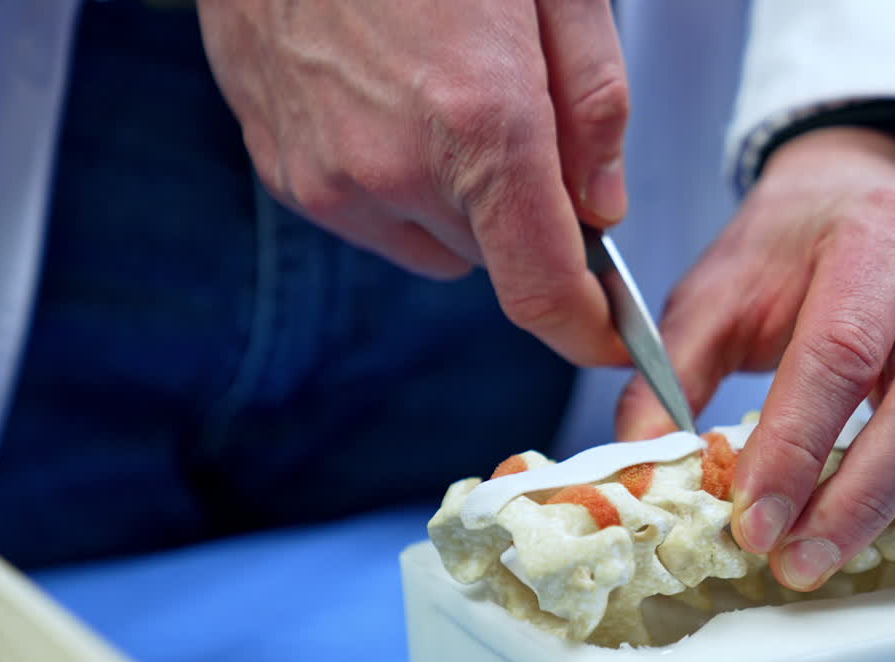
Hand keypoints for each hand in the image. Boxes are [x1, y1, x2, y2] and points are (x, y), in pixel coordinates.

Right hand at [196, 0, 630, 364]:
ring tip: (439, 90)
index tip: (612, 339)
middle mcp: (390, 170)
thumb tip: (603, 206)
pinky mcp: (282, 167)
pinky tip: (386, 95)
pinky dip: (394, 178)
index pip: (540, 288)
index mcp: (476, 123)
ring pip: (430, 237)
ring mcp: (325, 177)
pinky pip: (368, 212)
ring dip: (454, 196)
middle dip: (519, 209)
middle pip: (492, 255)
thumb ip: (593, 103)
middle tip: (514, 113)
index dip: (585, 328)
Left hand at [616, 127, 894, 589]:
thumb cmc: (790, 249)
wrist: (863, 187)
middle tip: (800, 558)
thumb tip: (642, 459)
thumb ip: (672, 371)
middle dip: (861, 495)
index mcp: (875, 231)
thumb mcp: (715, 293)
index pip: (839, 354)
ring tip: (852, 499)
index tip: (755, 522)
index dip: (796, 450)